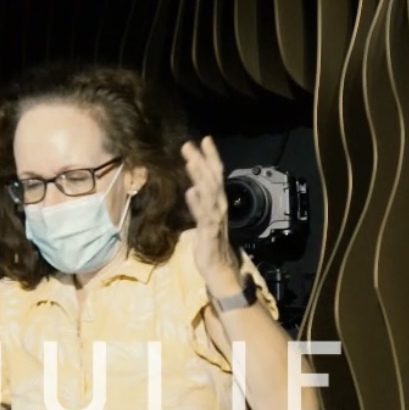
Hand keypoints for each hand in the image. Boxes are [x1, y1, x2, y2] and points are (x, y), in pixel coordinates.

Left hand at [183, 136, 241, 293]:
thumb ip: (199, 204)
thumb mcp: (204, 219)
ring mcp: (215, 219)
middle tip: (189, 144)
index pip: (216, 175)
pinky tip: (191, 191)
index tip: (204, 140)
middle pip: (212, 179)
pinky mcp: (209, 232)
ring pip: (209, 193)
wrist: (220, 269)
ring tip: (190, 161)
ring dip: (200, 176)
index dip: (210, 157)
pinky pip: (204, 216)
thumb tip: (192, 188)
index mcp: (217, 203)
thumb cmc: (210, 245)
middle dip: (201, 161)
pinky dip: (198, 203)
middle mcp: (219, 207)